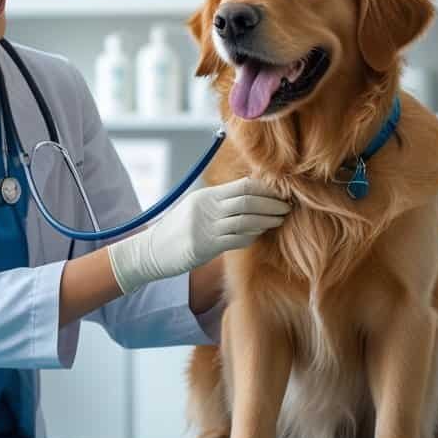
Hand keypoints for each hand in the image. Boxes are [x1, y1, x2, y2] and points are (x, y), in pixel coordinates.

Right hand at [107, 177, 289, 294]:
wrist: (151, 251)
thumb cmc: (177, 231)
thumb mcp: (195, 209)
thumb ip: (218, 202)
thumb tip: (249, 196)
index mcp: (205, 196)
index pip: (242, 186)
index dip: (264, 189)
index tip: (279, 193)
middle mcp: (205, 208)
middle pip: (247, 200)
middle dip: (271, 203)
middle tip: (286, 207)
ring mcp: (205, 227)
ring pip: (245, 219)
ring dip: (266, 220)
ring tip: (279, 220)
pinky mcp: (204, 247)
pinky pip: (236, 240)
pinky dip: (251, 236)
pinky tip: (259, 234)